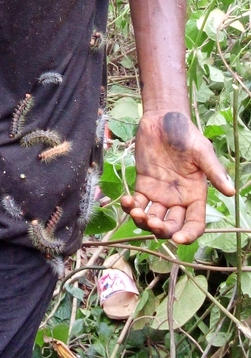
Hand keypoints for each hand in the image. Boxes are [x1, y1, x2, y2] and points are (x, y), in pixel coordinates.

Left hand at [121, 110, 233, 243]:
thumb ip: (214, 171)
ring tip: (136, 211)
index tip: (178, 239)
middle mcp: (178, 199)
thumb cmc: (185, 133)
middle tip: (152, 222)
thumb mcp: (202, 151)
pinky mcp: (144, 186)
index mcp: (196, 194)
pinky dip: (130, 207)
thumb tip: (231, 192)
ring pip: (153, 219)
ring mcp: (160, 194)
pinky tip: (126, 201)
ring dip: (143, 221)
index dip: (189, 234)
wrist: (162, 118)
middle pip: (172, 226)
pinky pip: (137, 203)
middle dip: (161, 230)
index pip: (195, 223)